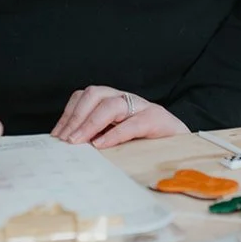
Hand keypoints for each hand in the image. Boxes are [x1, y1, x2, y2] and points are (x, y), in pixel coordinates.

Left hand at [51, 85, 190, 149]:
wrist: (183, 145)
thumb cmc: (147, 143)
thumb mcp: (118, 139)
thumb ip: (98, 137)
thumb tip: (69, 148)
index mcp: (114, 101)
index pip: (84, 97)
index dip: (68, 113)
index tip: (57, 134)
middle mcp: (126, 99)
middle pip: (94, 94)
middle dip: (76, 116)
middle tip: (66, 139)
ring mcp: (142, 106)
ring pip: (112, 104)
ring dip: (90, 123)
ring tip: (79, 142)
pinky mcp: (157, 119)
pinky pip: (133, 123)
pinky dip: (114, 133)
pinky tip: (101, 145)